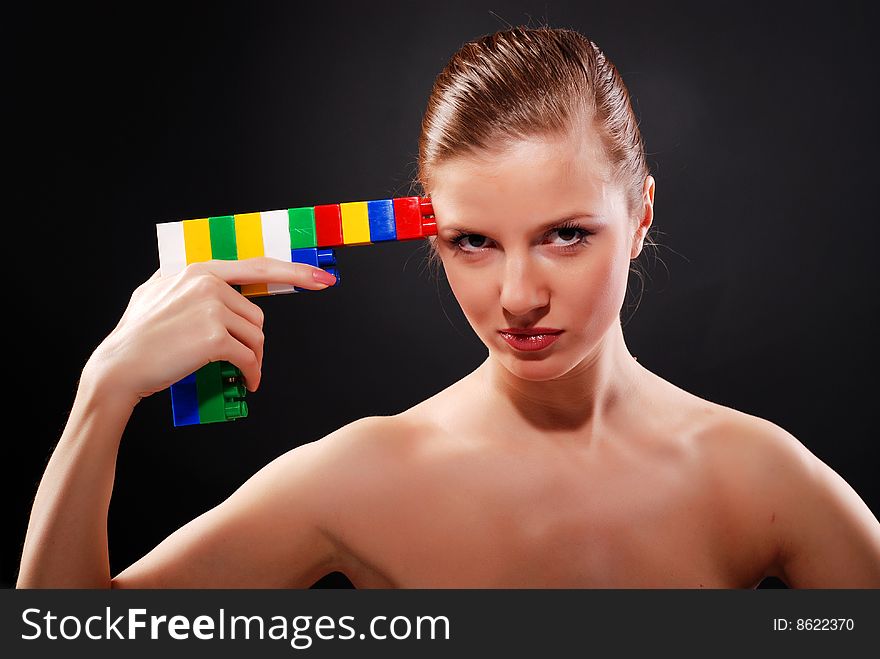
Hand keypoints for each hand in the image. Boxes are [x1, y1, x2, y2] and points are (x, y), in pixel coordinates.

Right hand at [82, 257, 334, 406]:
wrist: (119, 366)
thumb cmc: (138, 336)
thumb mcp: (157, 292)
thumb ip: (189, 282)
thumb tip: (216, 280)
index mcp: (198, 269)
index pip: (257, 266)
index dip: (294, 272)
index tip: (321, 277)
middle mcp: (207, 283)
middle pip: (256, 314)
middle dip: (254, 340)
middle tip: (245, 360)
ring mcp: (211, 308)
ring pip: (256, 336)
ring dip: (254, 358)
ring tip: (240, 371)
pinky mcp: (213, 337)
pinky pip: (249, 357)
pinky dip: (252, 373)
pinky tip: (247, 382)